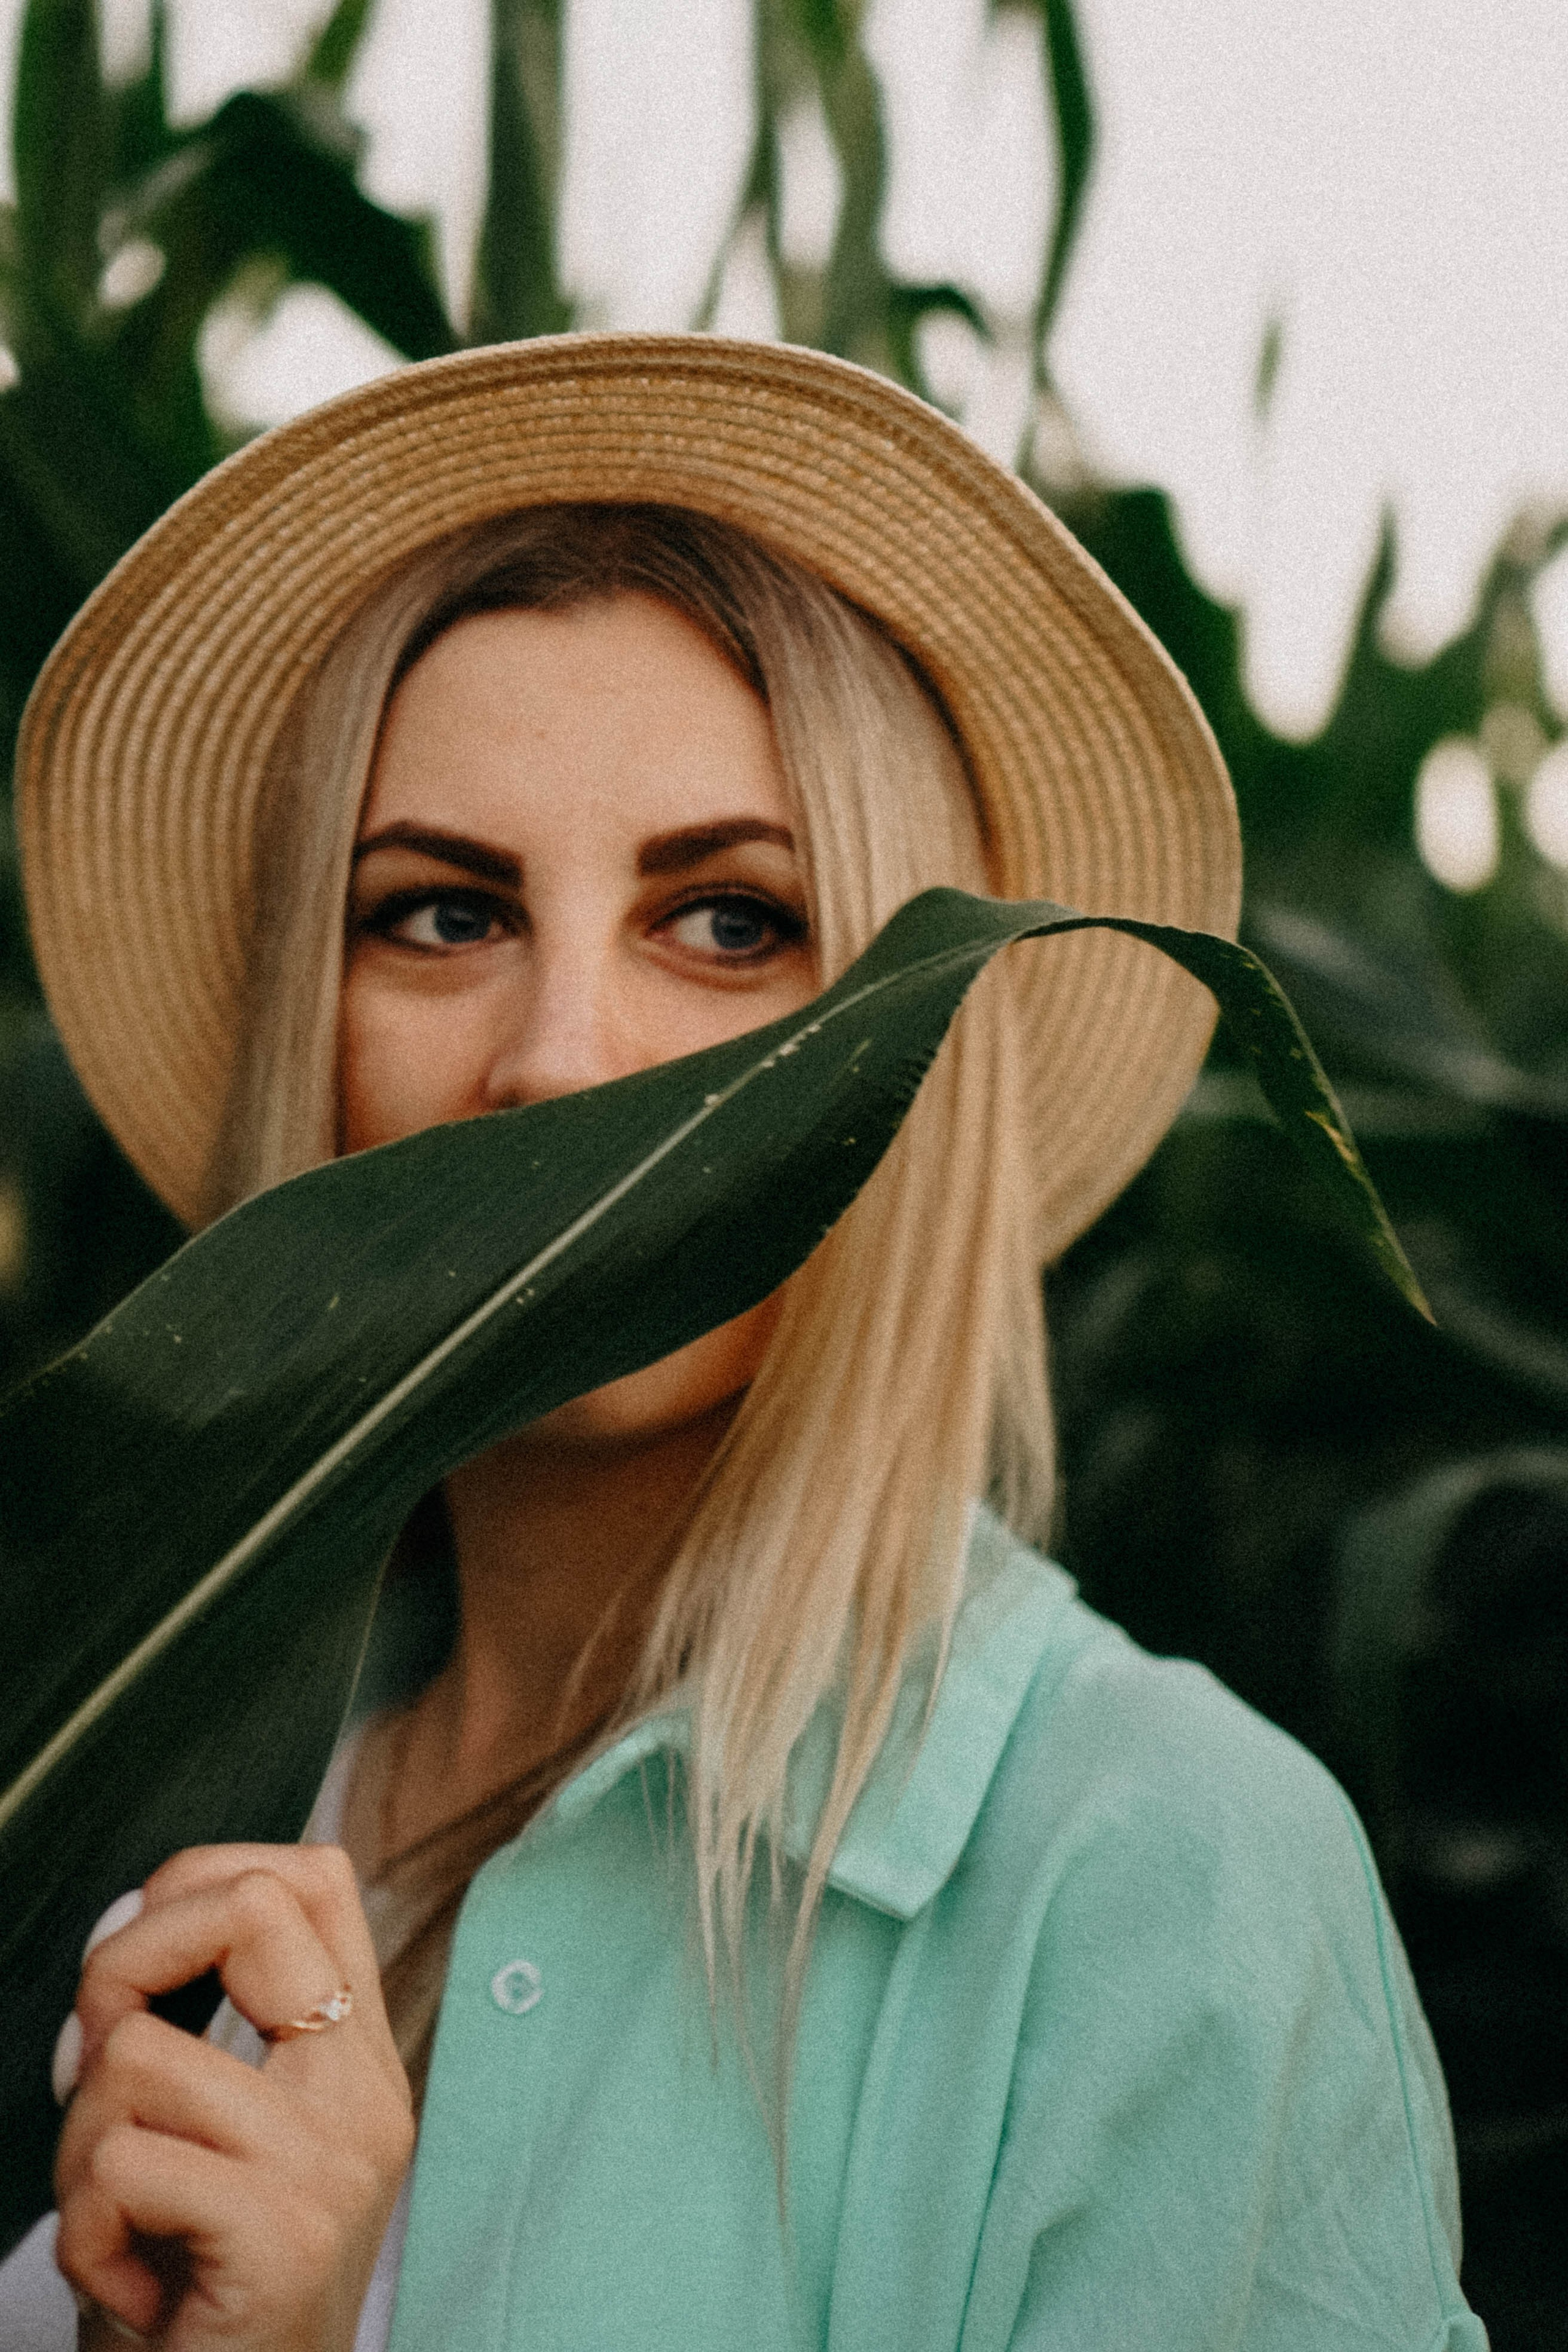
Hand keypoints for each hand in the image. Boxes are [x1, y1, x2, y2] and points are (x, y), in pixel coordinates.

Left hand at [53, 1845, 413, 2350]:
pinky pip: (122, 2164)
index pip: (315, 1874)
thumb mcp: (227, 2140)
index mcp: (358, 2058)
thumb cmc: (205, 2292)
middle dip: (124, 1965)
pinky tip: (131, 2283)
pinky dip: (85, 2233)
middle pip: (247, 1907)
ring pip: (137, 2054)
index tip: (140, 1962)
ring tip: (122, 2219)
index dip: (202, 1878)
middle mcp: (364, 2092)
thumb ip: (206, 2035)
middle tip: (93, 2066)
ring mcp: (330, 2158)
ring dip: (80, 2145)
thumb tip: (127, 1931)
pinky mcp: (282, 2229)